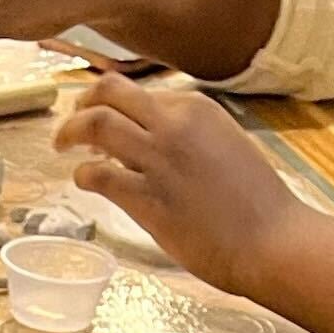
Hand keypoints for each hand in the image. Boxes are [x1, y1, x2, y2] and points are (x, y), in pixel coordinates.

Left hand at [50, 75, 295, 293]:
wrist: (272, 241)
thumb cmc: (257, 204)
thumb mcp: (228, 146)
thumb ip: (193, 136)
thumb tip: (159, 142)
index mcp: (197, 107)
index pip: (142, 94)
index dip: (118, 105)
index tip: (108, 121)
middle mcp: (174, 124)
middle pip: (110, 92)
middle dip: (83, 101)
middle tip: (72, 120)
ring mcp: (158, 159)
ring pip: (96, 124)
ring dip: (70, 131)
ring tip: (62, 145)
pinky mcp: (146, 197)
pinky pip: (97, 175)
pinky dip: (82, 174)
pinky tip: (83, 181)